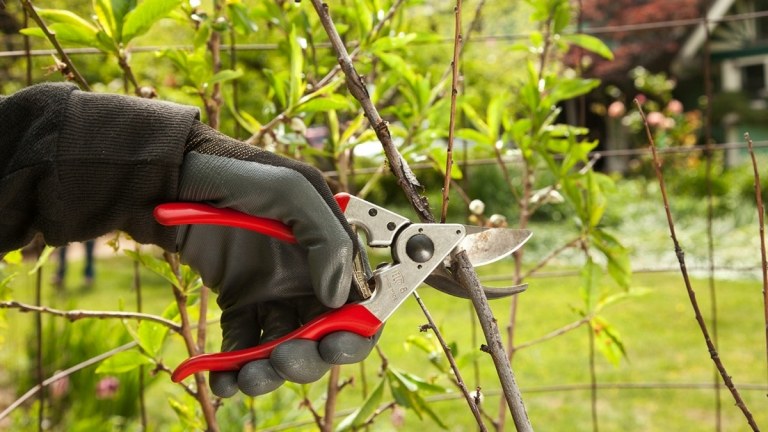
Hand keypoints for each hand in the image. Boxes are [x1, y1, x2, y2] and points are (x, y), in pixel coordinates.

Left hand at [175, 122, 378, 396]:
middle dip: (310, 357)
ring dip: (272, 371)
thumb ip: (328, 239)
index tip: (335, 345)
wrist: (170, 175)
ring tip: (249, 377)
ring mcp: (270, 289)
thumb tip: (340, 298)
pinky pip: (243, 344)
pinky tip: (224, 379)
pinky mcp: (236, 300)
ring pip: (284, 346)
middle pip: (323, 333)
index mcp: (329, 249)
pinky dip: (235, 368)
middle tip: (285, 358)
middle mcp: (305, 274)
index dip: (356, 331)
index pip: (358, 301)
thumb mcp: (292, 190)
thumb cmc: (236, 173)